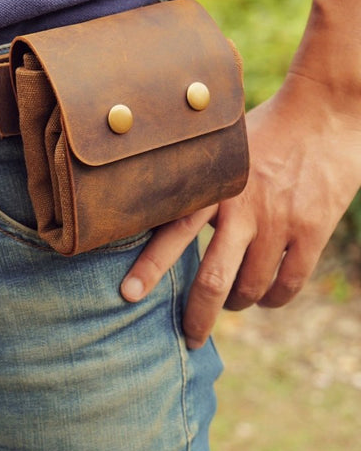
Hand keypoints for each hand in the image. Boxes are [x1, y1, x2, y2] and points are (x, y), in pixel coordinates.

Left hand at [120, 71, 360, 347]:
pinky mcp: (312, 230)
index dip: (149, 266)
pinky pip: (288, 283)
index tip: (128, 294)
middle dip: (198, 315)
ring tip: (230, 304)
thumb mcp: (220, 147)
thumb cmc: (263, 128)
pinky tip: (264, 298)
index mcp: (212, 185)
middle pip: (213, 278)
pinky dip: (272, 299)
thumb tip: (160, 208)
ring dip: (237, 304)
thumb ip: (196, 179)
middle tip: (188, 337)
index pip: (172, 231)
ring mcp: (278, 221)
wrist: (324, 113)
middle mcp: (242, 207)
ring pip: (251, 287)